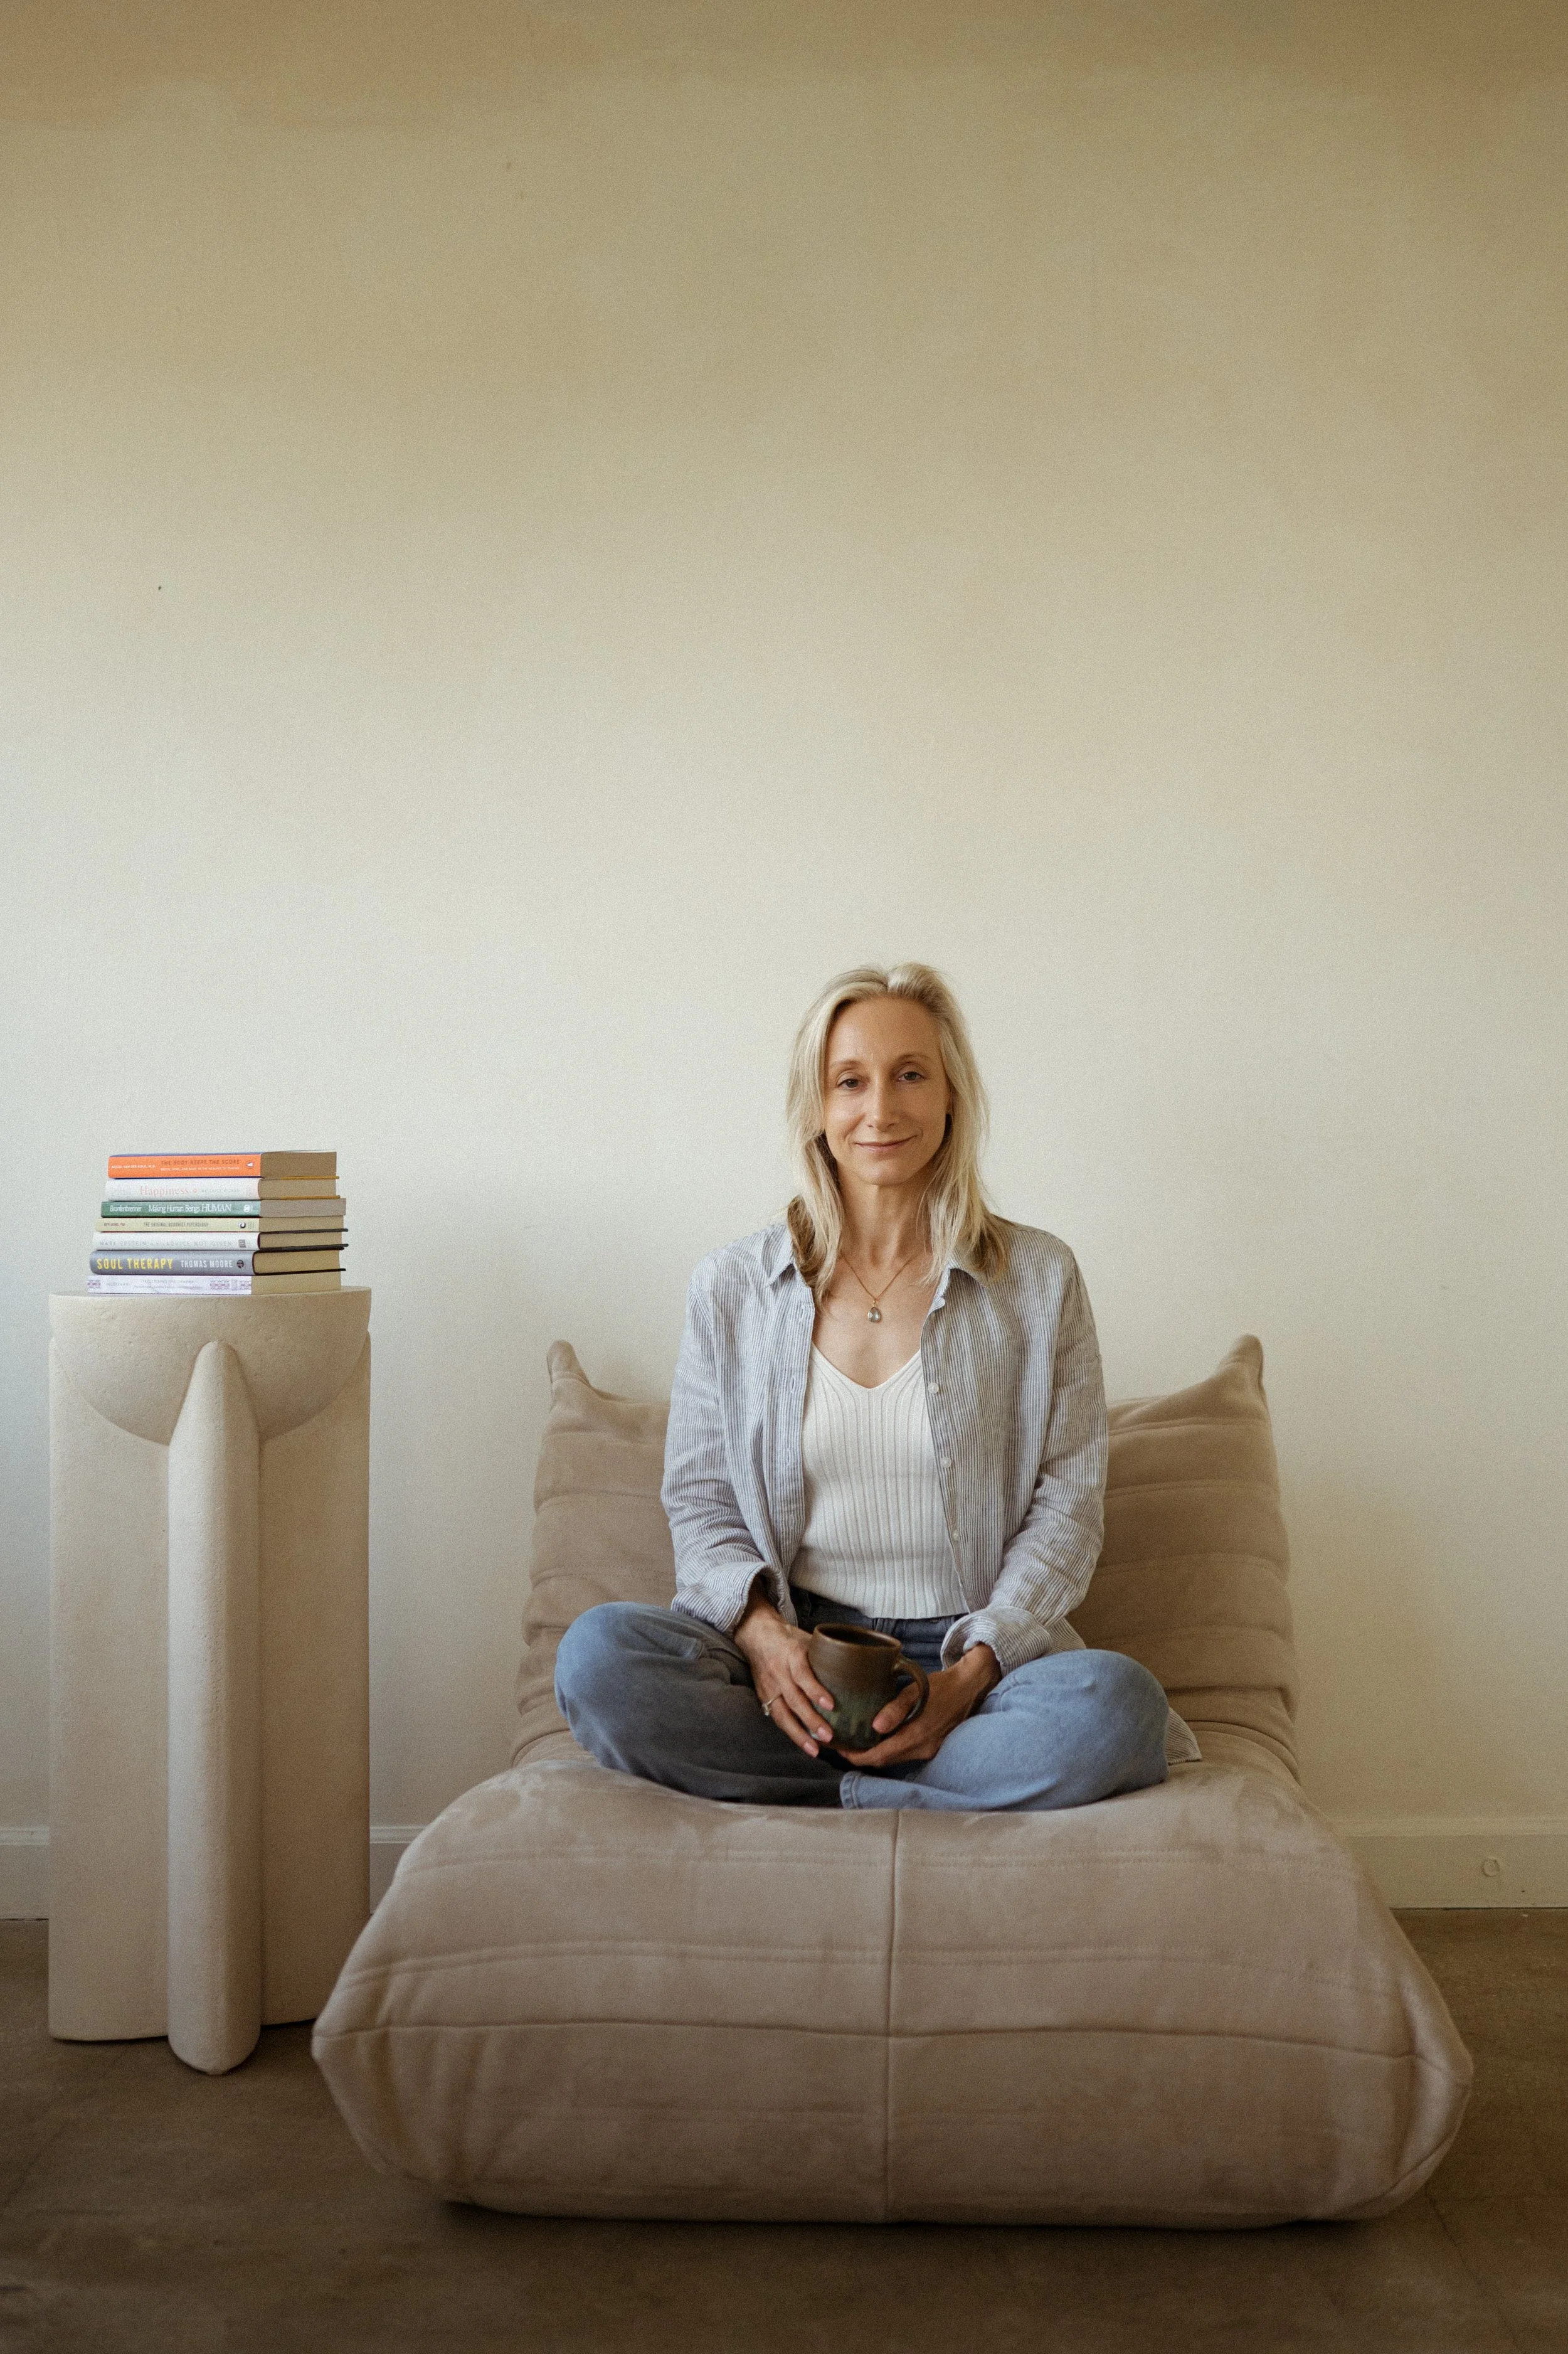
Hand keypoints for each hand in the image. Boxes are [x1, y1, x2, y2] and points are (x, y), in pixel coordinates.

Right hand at [732, 1594, 839, 1758]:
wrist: (758, 1635)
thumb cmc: (791, 1639)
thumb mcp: (809, 1640)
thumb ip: (827, 1654)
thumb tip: (859, 1666)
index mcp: (792, 1654)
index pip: (802, 1674)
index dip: (815, 1690)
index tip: (831, 1705)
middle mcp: (779, 1672)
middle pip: (794, 1699)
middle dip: (811, 1719)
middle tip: (828, 1736)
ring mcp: (769, 1687)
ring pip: (782, 1714)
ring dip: (799, 1734)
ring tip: (815, 1749)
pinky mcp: (764, 1697)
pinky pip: (778, 1718)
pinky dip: (791, 1732)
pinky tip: (805, 1745)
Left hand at [834, 1643, 1000, 1768]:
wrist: (969, 1688)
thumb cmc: (941, 1685)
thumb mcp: (917, 1691)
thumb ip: (896, 1709)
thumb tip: (876, 1727)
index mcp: (917, 1735)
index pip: (880, 1756)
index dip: (857, 1756)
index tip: (840, 1749)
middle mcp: (923, 1748)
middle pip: (886, 1761)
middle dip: (862, 1757)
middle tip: (843, 1745)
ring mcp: (929, 1750)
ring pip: (895, 1758)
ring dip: (876, 1754)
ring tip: (856, 1742)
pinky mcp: (932, 1747)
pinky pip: (905, 1754)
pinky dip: (890, 1750)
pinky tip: (879, 1739)